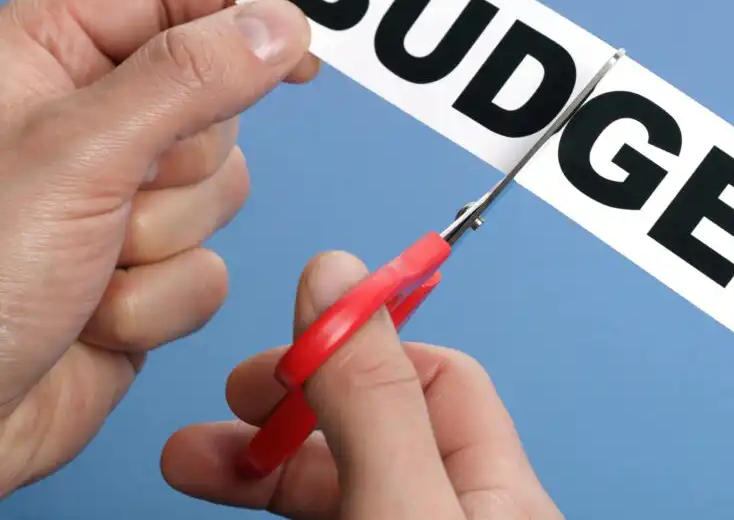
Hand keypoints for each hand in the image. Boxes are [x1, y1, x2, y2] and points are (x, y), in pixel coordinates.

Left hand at [0, 0, 318, 495]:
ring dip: (164, 242)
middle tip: (114, 194)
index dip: (242, 9)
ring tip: (86, 268)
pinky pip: (209, 267)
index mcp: (50, 56)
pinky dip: (162, 301)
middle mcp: (92, 122)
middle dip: (181, 165)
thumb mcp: (76, 152)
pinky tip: (93, 318)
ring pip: (222, 190)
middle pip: (216, 99)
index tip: (302, 48)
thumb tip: (280, 23)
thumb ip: (188, 78)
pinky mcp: (147, 274)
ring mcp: (121, 201)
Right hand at [162, 251, 563, 518]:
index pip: (437, 377)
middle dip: (289, 406)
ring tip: (193, 461)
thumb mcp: (407, 511)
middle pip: (373, 430)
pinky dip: (274, 504)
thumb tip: (340, 278)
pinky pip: (325, 518)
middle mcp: (460, 518)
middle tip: (225, 405)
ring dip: (264, 461)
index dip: (359, 345)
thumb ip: (376, 404)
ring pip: (338, 482)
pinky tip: (235, 503)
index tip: (285, 342)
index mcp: (500, 493)